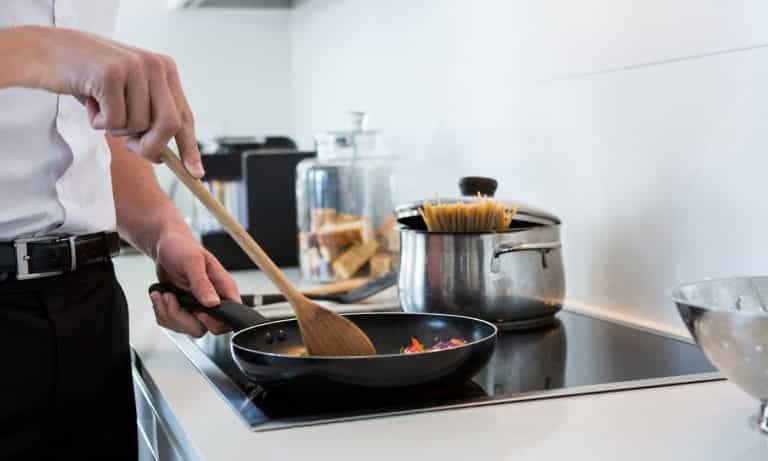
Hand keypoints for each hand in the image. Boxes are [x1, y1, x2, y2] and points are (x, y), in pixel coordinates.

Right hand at [33, 26, 203, 176]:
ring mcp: (135, 67)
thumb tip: (164, 156)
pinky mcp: (112, 74)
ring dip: (116, 128)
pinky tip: (88, 101)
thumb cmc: (88, 80)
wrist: (46, 52)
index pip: (184, 116)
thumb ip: (148, 120)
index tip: (196, 173)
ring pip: (139, 126)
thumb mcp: (127, 96)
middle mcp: (155, 66)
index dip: (189, 147)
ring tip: (100, 106)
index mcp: (165, 69)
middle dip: (151, 146)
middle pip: (169, 125)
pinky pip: (115, 121)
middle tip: (130, 147)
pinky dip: (99, 122)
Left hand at [150, 231, 238, 337]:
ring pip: (188, 328)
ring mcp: (198, 307)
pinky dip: (162, 313)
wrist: (165, 247)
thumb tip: (213, 303)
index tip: (197, 311)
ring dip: (169, 314)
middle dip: (183, 319)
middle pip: (206, 329)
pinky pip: (174, 324)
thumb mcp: (192, 261)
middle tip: (173, 300)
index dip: (214, 322)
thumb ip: (202, 283)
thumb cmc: (182, 248)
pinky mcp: (184, 310)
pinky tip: (161, 296)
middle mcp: (214, 301)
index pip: (230, 318)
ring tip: (164, 294)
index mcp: (224, 288)